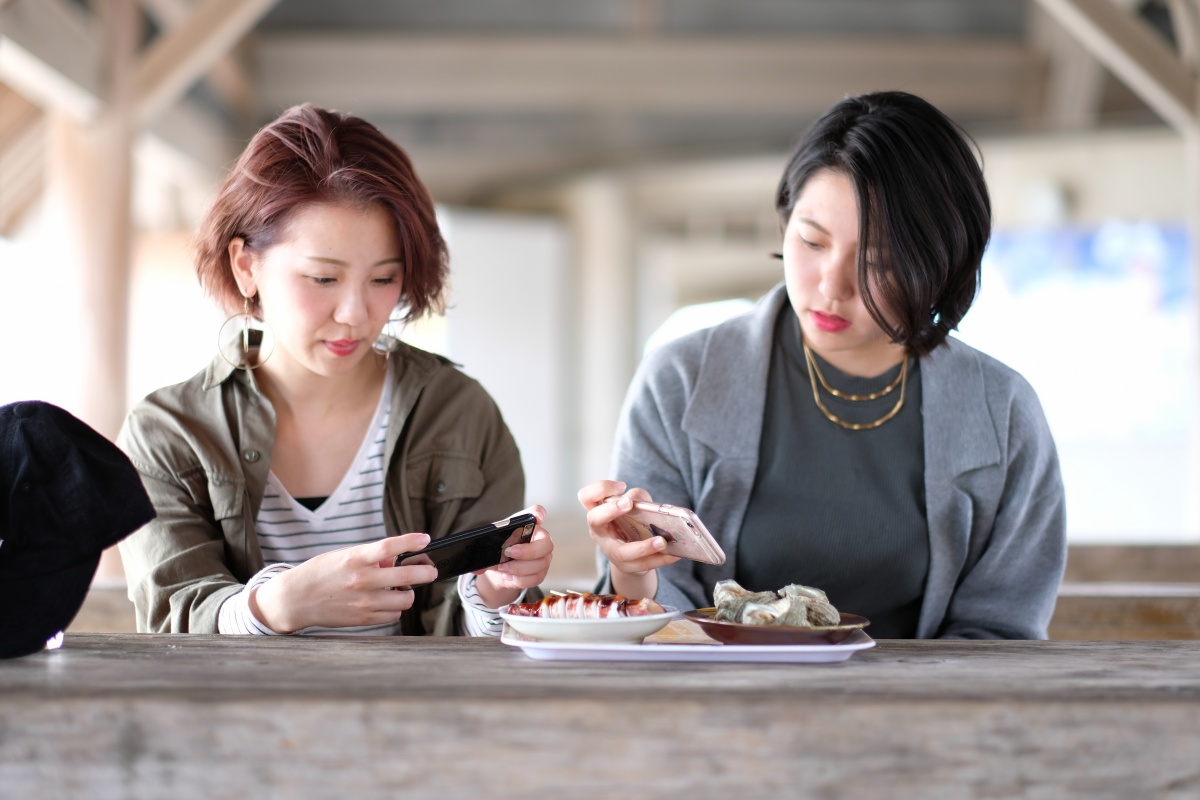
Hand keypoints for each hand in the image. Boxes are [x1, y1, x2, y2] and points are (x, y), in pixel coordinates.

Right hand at [250, 533, 437, 632]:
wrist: (295, 600)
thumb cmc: (321, 573)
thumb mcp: (344, 556)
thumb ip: (371, 558)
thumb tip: (395, 561)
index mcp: (355, 558)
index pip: (389, 547)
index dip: (411, 541)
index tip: (425, 539)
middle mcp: (362, 580)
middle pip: (407, 576)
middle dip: (426, 573)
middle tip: (430, 571)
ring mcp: (364, 601)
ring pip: (405, 599)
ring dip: (408, 592)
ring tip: (401, 587)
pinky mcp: (363, 618)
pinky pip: (393, 614)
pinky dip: (395, 607)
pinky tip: (386, 600)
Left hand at [475, 505, 553, 607]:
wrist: (502, 568)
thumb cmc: (501, 549)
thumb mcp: (492, 545)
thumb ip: (484, 551)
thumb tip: (477, 567)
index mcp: (527, 525)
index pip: (537, 513)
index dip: (539, 514)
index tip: (537, 518)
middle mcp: (540, 539)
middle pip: (546, 544)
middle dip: (527, 552)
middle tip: (508, 553)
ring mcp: (544, 557)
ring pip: (540, 564)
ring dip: (518, 569)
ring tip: (503, 568)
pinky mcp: (541, 572)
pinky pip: (535, 578)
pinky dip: (519, 579)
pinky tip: (510, 576)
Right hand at [577, 479, 678, 599]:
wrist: (633, 556)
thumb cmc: (632, 523)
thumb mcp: (635, 507)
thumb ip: (638, 498)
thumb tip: (641, 502)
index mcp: (599, 512)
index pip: (586, 496)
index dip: (600, 489)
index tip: (621, 486)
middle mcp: (600, 531)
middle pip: (594, 520)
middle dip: (610, 511)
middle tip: (628, 504)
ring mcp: (611, 551)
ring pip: (622, 552)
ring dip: (643, 547)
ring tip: (662, 541)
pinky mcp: (627, 566)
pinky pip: (643, 565)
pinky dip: (661, 559)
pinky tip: (674, 555)